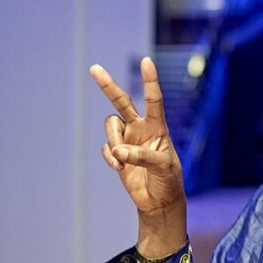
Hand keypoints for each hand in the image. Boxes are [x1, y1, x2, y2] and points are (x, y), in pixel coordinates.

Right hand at [91, 57, 186, 257]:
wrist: (159, 201)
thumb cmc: (168, 181)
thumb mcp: (163, 168)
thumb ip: (143, 157)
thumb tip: (118, 151)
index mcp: (158, 127)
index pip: (153, 100)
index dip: (150, 81)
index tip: (147, 61)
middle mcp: (140, 129)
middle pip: (121, 102)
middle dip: (107, 85)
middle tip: (94, 68)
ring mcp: (127, 140)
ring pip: (110, 127)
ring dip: (113, 141)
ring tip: (123, 158)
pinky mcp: (116, 154)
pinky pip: (106, 148)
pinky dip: (111, 158)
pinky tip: (121, 169)